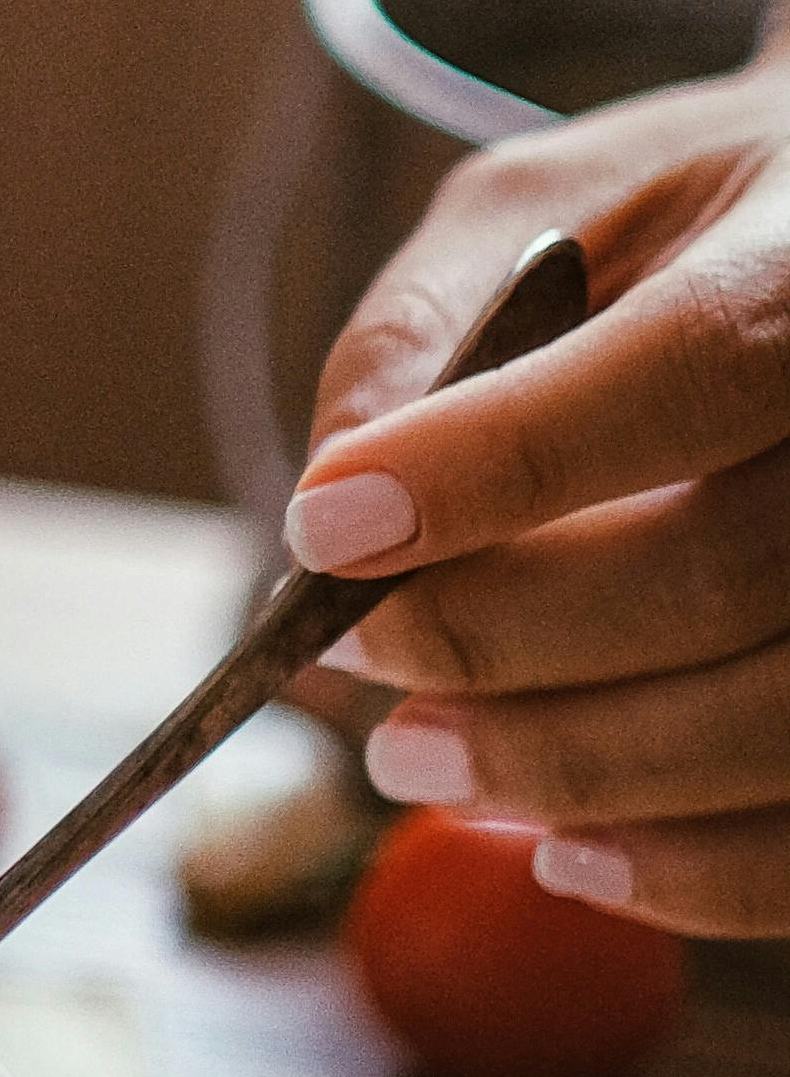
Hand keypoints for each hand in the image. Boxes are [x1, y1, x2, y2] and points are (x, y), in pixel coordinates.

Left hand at [292, 63, 789, 931]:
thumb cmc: (680, 225)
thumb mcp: (541, 207)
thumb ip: (426, 332)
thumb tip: (333, 504)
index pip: (692, 367)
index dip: (503, 464)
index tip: (332, 532)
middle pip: (731, 569)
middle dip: (509, 645)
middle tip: (362, 676)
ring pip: (785, 716)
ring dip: (582, 773)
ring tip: (425, 764)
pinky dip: (694, 869)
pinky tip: (570, 851)